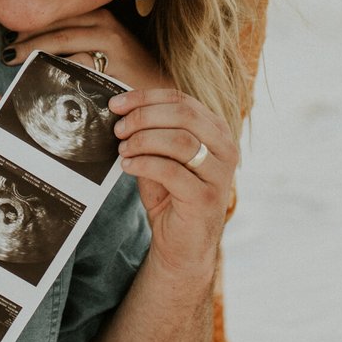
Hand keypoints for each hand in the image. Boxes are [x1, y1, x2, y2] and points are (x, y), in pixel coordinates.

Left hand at [3, 8, 170, 90]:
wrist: (161, 90)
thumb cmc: (127, 73)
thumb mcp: (103, 50)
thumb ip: (76, 44)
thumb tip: (36, 47)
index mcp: (100, 16)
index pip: (59, 15)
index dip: (33, 25)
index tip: (11, 36)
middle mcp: (105, 23)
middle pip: (57, 25)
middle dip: (28, 37)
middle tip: (6, 52)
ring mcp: (112, 41)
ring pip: (64, 39)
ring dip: (36, 49)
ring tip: (14, 59)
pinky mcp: (116, 61)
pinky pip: (78, 61)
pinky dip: (57, 66)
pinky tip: (42, 74)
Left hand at [110, 87, 236, 279]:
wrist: (182, 244)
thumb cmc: (170, 195)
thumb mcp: (162, 156)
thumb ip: (151, 132)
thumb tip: (122, 108)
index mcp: (216, 131)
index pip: (181, 100)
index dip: (145, 98)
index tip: (116, 104)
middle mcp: (225, 148)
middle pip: (183, 114)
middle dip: (143, 117)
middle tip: (118, 129)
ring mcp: (219, 174)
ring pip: (179, 140)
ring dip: (143, 140)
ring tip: (123, 150)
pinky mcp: (206, 198)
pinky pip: (171, 171)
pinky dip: (144, 164)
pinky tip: (128, 166)